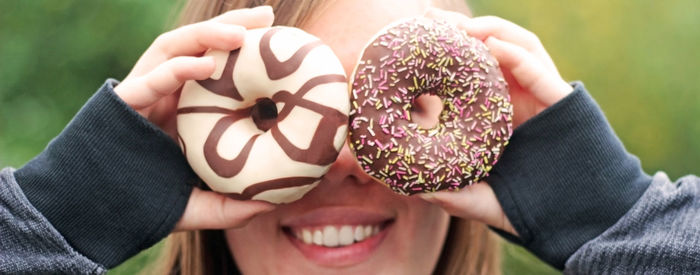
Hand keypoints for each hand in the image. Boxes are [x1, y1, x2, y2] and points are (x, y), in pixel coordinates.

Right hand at [115, 6, 277, 229]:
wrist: (94, 215)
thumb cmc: (148, 204)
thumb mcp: (200, 205)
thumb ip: (232, 207)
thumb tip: (272, 206)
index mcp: (188, 108)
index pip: (220, 69)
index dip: (247, 52)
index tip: (282, 43)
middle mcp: (168, 94)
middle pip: (201, 47)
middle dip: (233, 26)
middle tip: (267, 16)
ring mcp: (145, 94)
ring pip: (175, 48)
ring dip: (207, 35)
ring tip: (242, 33)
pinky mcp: (123, 103)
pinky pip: (151, 79)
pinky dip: (178, 68)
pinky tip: (206, 63)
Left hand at [422, 9, 573, 234]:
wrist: (576, 218)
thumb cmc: (527, 206)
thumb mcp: (479, 199)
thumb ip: (450, 194)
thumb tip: (410, 188)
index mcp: (496, 111)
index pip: (468, 69)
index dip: (444, 50)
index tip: (414, 36)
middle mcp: (516, 97)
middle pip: (489, 48)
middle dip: (459, 28)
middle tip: (427, 16)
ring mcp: (539, 95)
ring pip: (516, 47)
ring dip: (487, 31)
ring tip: (457, 27)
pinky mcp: (560, 101)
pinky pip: (539, 71)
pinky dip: (517, 55)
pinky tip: (492, 46)